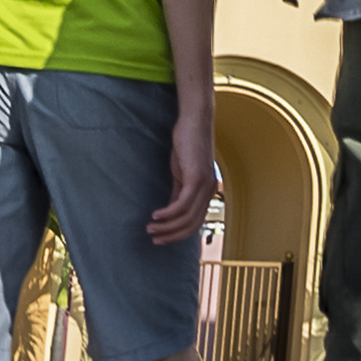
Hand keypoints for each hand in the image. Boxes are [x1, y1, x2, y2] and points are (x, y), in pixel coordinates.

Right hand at [147, 115, 220, 244]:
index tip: (162, 239)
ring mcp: (205, 186)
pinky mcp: (197, 178)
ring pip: (187, 217)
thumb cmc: (187, 143)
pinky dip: (168, 214)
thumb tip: (170, 209)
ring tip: (150, 229)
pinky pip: (182, 204)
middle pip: (193, 225)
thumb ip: (179, 190)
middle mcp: (209, 191)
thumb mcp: (182, 171)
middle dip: (172, 236)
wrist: (195, 121)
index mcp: (207, 191)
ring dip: (167, 227)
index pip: (196, 223)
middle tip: (154, 240)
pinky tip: (156, 216)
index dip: (178, 234)